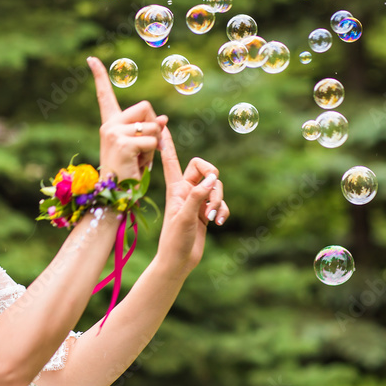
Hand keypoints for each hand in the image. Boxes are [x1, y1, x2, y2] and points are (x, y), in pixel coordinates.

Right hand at [87, 57, 166, 181]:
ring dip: (154, 144)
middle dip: (154, 127)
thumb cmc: (129, 173)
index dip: (98, 75)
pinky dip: (151, 155)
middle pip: (146, 107)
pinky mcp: (122, 143)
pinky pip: (151, 141)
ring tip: (140, 160)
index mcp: (110, 123)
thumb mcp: (141, 147)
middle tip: (144, 150)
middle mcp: (109, 124)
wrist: (115, 195)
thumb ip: (149, 130)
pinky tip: (138, 165)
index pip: (104, 94)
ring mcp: (114, 132)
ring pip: (153, 126)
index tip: (91, 58)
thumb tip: (163, 119)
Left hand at [154, 124, 229, 277]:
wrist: (178, 261)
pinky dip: (222, 210)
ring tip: (211, 217)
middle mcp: (185, 190)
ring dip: (218, 200)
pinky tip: (218, 222)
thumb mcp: (185, 217)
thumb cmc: (175, 241)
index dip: (167, 142)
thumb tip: (212, 178)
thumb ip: (197, 196)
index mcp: (174, 187)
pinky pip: (220, 202)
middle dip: (212, 180)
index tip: (163, 124)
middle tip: (210, 195)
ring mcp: (195, 200)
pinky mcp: (205, 211)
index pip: (170, 159)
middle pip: (203, 169)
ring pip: (215, 186)